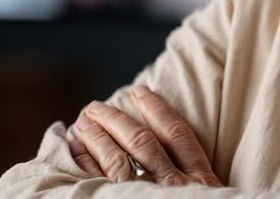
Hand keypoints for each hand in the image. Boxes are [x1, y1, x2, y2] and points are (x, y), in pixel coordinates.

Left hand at [65, 84, 222, 187]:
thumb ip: (197, 184)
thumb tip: (178, 168)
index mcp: (201, 183)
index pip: (178, 136)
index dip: (158, 110)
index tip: (140, 92)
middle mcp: (178, 188)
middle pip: (144, 143)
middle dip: (118, 120)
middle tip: (98, 106)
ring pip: (122, 158)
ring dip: (99, 136)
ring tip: (84, 122)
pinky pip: (104, 181)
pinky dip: (88, 163)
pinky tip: (78, 152)